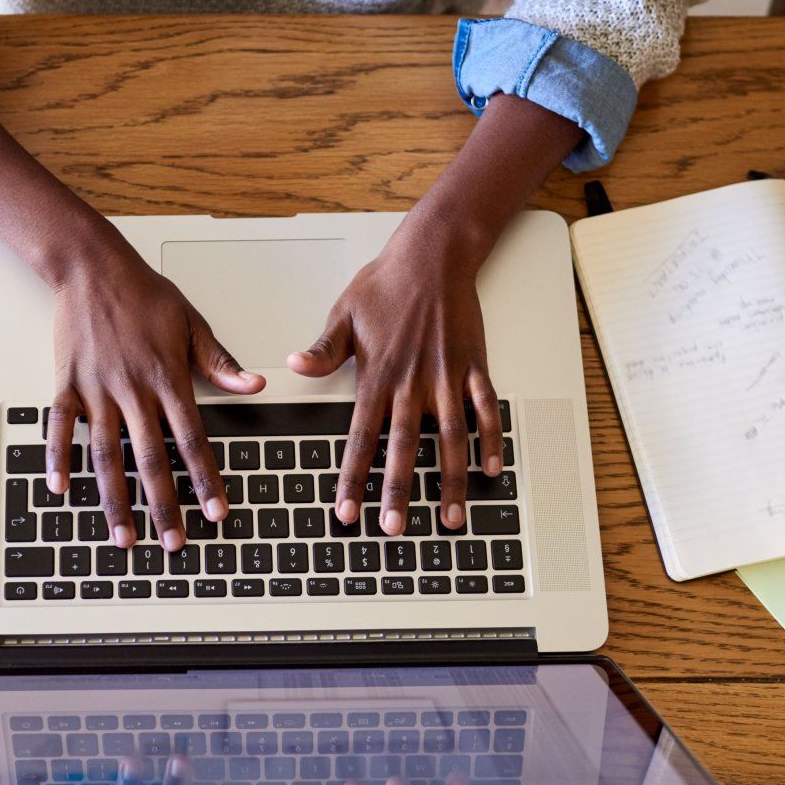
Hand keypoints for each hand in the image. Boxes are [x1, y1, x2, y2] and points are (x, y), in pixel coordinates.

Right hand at [44, 219, 262, 549]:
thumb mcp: (193, 324)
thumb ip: (220, 363)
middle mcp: (132, 389)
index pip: (192, 439)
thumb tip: (256, 385)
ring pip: (105, 455)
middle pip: (150, 459)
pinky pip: (61, 426)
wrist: (93, 267)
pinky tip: (60, 489)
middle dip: (163, 505)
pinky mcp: (67, 383)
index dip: (205, 479)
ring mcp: (96, 389)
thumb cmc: (145, 294)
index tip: (215, 512)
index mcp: (167, 377)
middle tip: (174, 543)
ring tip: (123, 536)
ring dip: (115, 499)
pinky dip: (58, 458)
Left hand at [287, 214, 503, 536]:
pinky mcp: (473, 367)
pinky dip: (491, 440)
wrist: (433, 255)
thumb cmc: (386, 284)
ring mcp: (446, 378)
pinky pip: (485, 410)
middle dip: (399, 492)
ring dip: (451, 481)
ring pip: (450, 439)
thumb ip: (322, 350)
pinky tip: (491, 469)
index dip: (353, 478)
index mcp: (377, 376)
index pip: (360, 438)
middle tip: (394, 528)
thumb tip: (293, 365)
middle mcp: (412, 383)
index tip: (347, 511)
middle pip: (404, 449)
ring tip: (452, 518)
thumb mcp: (343, 315)